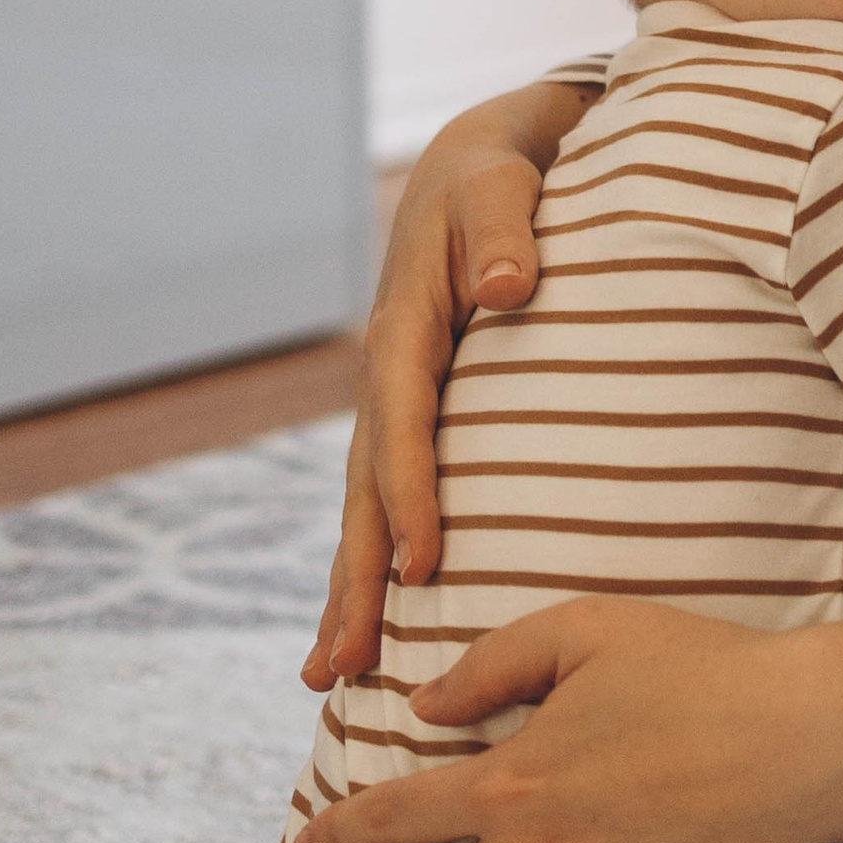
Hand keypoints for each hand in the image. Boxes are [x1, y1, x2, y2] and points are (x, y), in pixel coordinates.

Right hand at [302, 84, 588, 692]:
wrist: (476, 165)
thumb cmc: (500, 175)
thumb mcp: (504, 184)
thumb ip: (506, 230)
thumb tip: (510, 287)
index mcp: (405, 326)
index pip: (404, 421)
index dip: (408, 493)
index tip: (420, 566)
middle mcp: (386, 376)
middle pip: (364, 489)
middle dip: (356, 579)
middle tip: (344, 667)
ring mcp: (392, 403)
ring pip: (365, 508)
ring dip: (352, 590)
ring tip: (333, 677)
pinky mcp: (411, 419)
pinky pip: (387, 500)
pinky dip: (377, 561)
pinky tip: (376, 627)